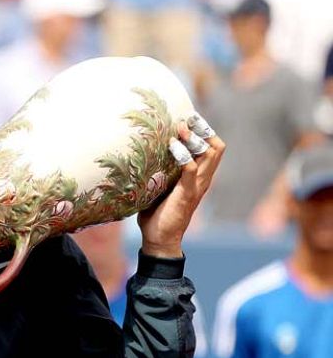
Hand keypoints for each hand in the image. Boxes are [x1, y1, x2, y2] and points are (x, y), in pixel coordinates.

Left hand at [138, 119, 224, 256]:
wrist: (159, 239)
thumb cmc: (157, 213)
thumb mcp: (159, 186)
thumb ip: (158, 171)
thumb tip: (140, 152)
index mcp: (198, 177)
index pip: (213, 148)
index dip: (204, 131)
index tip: (188, 118)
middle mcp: (203, 179)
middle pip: (216, 147)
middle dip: (202, 129)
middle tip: (186, 118)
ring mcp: (197, 186)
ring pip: (210, 154)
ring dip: (194, 139)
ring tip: (179, 128)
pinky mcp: (187, 194)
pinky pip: (191, 170)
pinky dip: (183, 155)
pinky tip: (171, 146)